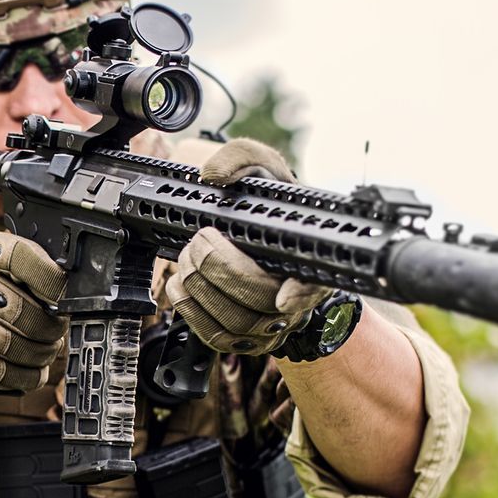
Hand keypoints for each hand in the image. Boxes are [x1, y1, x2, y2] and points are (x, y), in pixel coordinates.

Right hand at [0, 231, 65, 390]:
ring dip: (41, 354)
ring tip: (46, 349)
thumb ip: (38, 266)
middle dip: (52, 328)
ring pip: (14, 347)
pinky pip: (0, 373)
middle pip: (22, 312)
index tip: (63, 299)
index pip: (24, 260)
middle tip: (57, 330)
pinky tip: (33, 369)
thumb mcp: (6, 255)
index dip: (53, 284)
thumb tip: (72, 296)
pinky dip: (25, 376)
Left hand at [165, 139, 331, 354]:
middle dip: (218, 268)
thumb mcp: (263, 170)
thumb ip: (241, 158)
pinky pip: (214, 336)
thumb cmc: (269, 208)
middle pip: (258, 300)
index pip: (316, 284)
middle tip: (200, 241)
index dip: (301, 294)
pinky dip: (190, 309)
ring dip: (199, 287)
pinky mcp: (244, 339)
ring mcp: (270, 324)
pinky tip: (181, 284)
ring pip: (234, 322)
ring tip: (187, 257)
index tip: (285, 296)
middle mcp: (295, 298)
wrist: (266, 242)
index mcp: (312, 259)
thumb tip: (213, 175)